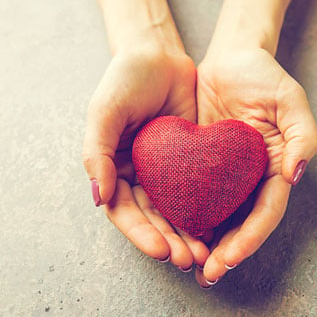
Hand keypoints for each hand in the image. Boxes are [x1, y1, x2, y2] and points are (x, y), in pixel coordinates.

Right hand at [83, 44, 209, 269]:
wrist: (159, 55)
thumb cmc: (125, 80)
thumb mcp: (104, 111)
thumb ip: (97, 152)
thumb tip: (100, 198)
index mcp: (115, 170)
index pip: (125, 212)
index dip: (141, 234)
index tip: (161, 250)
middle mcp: (140, 176)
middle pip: (153, 219)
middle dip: (170, 242)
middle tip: (190, 260)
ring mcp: (166, 171)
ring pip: (176, 211)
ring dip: (189, 235)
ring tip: (206, 253)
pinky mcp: (191, 162)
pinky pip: (198, 191)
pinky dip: (205, 210)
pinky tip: (218, 226)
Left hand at [194, 48, 316, 286]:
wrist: (230, 60)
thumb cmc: (264, 76)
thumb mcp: (291, 100)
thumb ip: (303, 135)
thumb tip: (295, 175)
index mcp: (274, 168)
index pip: (266, 212)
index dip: (250, 237)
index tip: (230, 258)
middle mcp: (250, 177)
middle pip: (241, 222)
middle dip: (226, 251)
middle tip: (207, 274)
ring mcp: (225, 173)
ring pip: (217, 216)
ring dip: (205, 243)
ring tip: (188, 264)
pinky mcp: (201, 164)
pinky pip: (194, 194)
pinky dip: (187, 216)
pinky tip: (174, 232)